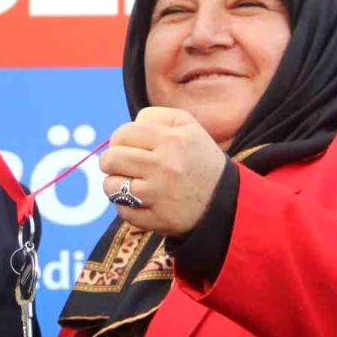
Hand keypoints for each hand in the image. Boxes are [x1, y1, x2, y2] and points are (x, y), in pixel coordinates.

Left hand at [98, 106, 226, 235]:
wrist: (227, 200)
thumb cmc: (199, 158)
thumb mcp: (188, 126)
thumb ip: (155, 117)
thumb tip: (124, 130)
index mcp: (171, 139)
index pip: (122, 134)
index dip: (118, 140)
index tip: (124, 147)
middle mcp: (165, 166)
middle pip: (112, 159)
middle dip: (110, 162)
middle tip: (119, 166)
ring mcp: (160, 195)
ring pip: (112, 187)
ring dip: (114, 185)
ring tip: (127, 183)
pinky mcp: (158, 219)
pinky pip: (123, 211)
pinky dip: (126, 206)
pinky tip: (139, 201)